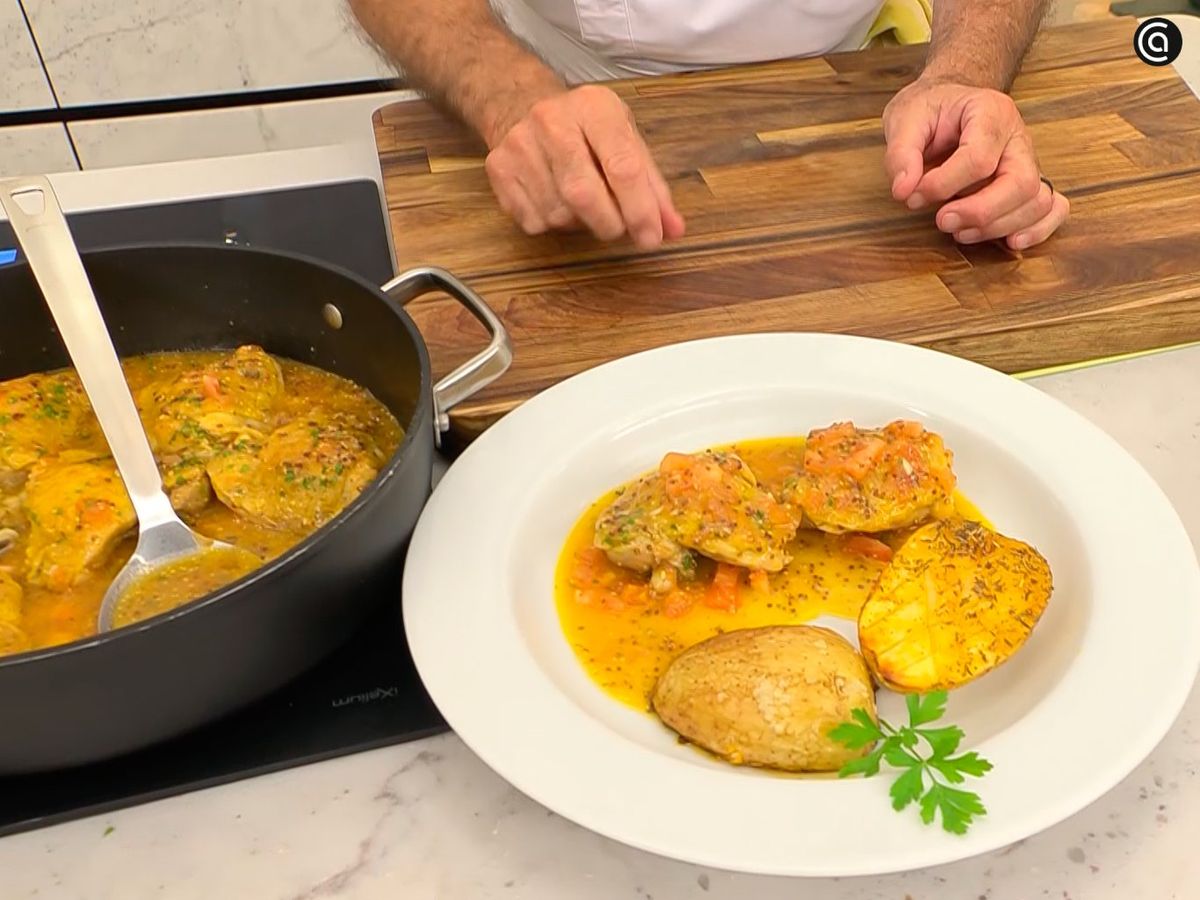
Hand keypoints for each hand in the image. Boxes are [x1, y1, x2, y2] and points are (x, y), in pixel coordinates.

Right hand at [483, 85, 684, 248]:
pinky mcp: (499, 170)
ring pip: (558, 213)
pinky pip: (534, 221)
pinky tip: (556, 201)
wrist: (520, 106)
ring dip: (580, 224)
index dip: (640, 210)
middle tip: (617, 229)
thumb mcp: (625, 140)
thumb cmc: (584, 129)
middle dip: (609, 224)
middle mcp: (552, 120)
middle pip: (584, 194)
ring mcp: (520, 145)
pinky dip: (553, 224)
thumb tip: (672, 229)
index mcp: (594, 107)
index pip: (622, 165)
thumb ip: (651, 185)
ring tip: (584, 205)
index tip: (652, 237)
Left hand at [883, 79, 1068, 250]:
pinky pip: (1053, 208)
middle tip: (941, 220)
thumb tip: (903, 191)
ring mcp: (1028, 161)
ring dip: (998, 227)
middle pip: (1020, 183)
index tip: (911, 195)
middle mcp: (1018, 137)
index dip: (944, 185)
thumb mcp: (904, 119)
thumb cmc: (929, 110)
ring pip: (1036, 202)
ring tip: (959, 231)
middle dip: (980, 212)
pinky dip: (1038, 229)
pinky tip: (1010, 242)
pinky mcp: (1030, 183)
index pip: (979, 158)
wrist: (946, 103)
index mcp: (991, 112)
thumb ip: (901, 154)